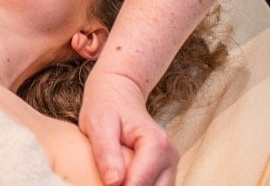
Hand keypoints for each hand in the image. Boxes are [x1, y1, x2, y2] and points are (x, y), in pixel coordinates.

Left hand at [79, 69, 177, 185]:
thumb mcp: (98, 124)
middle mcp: (170, 157)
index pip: (142, 183)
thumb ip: (106, 152)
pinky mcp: (165, 171)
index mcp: (157, 144)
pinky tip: (121, 182)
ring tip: (113, 181)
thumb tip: (114, 183)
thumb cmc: (106, 106)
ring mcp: (170, 165)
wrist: (119, 93)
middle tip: (104, 185)